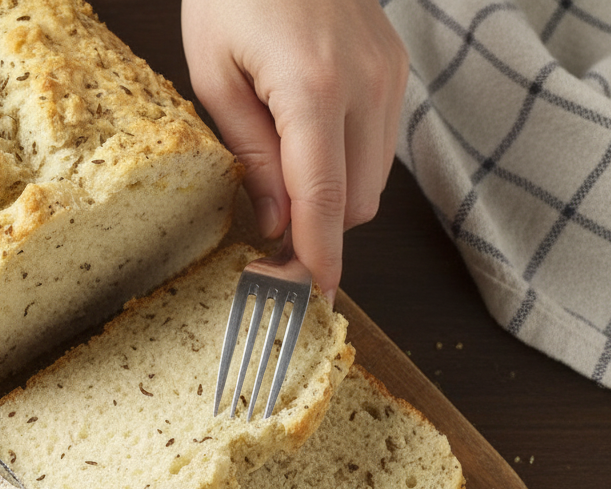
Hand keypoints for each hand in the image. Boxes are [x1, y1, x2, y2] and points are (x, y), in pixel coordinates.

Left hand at [181, 0, 407, 299]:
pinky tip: (306, 153)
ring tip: (279, 190)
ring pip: (374, 181)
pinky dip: (346, 168)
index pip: (324, 199)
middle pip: (355, 203)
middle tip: (267, 246)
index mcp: (315, 88)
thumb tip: (272, 221)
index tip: (309, 297)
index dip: (317, 257)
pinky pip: (380, 146)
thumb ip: (249, 153)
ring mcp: (389, 76)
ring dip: (332, 202)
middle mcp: (367, 86)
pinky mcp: (395, 69)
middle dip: (317, 234)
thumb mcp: (215, 73)